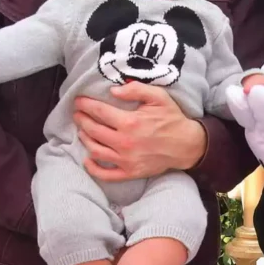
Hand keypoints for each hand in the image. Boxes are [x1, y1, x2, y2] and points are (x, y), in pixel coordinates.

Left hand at [73, 83, 206, 180]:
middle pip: (93, 130)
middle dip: (81, 120)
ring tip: (82, 131)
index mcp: (130, 122)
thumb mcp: (159, 97)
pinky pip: (106, 174)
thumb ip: (136, 90)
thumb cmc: (172, 119)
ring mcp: (126, 160)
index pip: (99, 112)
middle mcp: (124, 142)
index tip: (78, 101)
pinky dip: (93, 168)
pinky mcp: (130, 172)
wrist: (186, 145)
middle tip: (77, 114)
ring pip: (95, 150)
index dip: (86, 105)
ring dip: (84, 139)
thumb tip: (113, 91)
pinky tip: (88, 159)